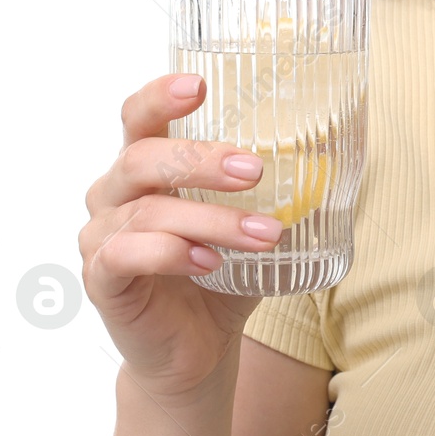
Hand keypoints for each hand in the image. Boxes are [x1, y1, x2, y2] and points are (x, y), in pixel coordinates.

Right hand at [79, 74, 282, 396]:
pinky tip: (209, 263)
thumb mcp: (252, 227)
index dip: (161, 96)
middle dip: (202, 160)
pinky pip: (125, 254)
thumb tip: (334, 159)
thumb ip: (275, 194)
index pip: (139, 118)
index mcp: (145, 170)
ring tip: (264, 234)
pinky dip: (170, 254)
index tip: (199, 85)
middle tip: (254, 171)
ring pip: (148, 212)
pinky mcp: (102, 279)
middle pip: (143, 158)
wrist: (198, 350)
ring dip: (213, 221)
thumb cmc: (221, 279)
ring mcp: (101, 237)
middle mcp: (114, 195)